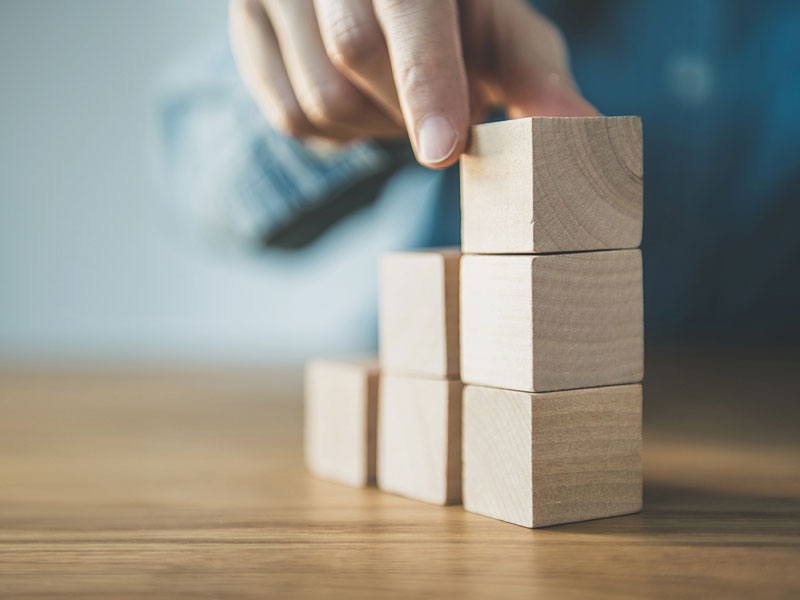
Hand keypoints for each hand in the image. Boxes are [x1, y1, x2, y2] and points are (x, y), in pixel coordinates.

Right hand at [229, 0, 596, 167]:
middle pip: (353, 51)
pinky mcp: (245, 30)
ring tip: (404, 104)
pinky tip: (365, 104)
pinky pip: (290, 115)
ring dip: (376, 127)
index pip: (406, 5)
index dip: (425, 77)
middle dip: (407, 108)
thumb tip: (581, 126)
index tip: (443, 148)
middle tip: (446, 121)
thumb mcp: (501, 35)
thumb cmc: (454, 18)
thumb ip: (535, 75)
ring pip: (319, 96)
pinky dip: (338, 133)